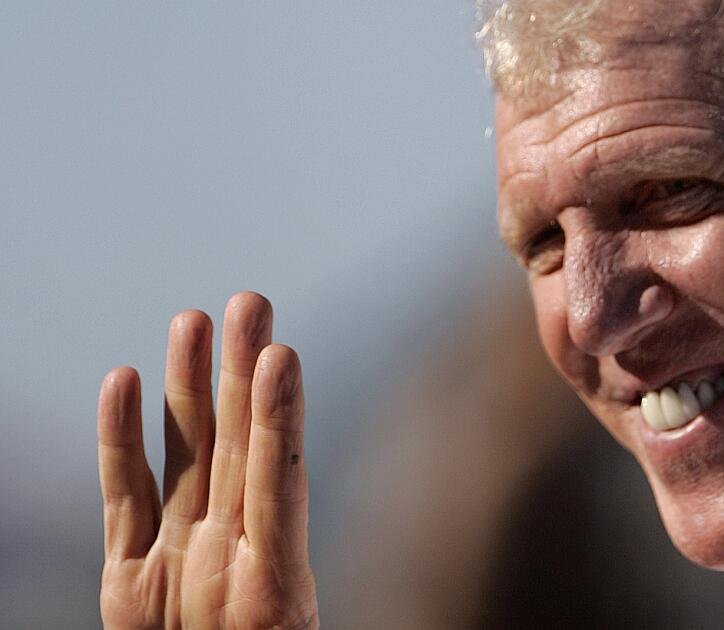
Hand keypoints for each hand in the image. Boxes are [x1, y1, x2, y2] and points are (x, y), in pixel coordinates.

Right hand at [97, 292, 318, 628]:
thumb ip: (285, 613)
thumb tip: (299, 575)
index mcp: (274, 580)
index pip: (278, 483)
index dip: (279, 421)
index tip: (283, 357)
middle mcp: (228, 552)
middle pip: (237, 448)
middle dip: (241, 374)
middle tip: (251, 301)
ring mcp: (179, 555)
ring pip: (184, 456)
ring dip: (187, 389)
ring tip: (194, 319)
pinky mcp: (131, 575)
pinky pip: (124, 495)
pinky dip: (119, 441)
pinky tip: (120, 380)